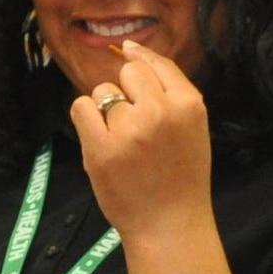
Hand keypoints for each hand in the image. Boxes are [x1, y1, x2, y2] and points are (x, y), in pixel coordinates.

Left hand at [71, 40, 212, 240]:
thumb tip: (131, 50)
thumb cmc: (180, 177)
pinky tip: (98, 138)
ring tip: (121, 140)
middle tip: (132, 123)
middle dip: (125, 91)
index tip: (127, 51)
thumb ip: (170, 93)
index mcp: (189, 104)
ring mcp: (129, 129)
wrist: (169, 223)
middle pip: (129, 72)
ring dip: (105, 111)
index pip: (157, 64)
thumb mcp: (192, 127)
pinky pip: (81, 108)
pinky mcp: (101, 148)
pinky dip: (85, 119)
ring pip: (103, 93)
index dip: (140, 57)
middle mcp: (160, 111)